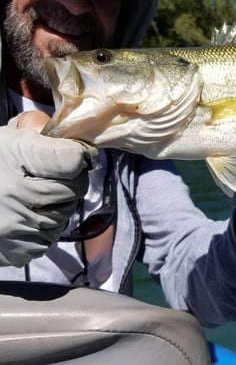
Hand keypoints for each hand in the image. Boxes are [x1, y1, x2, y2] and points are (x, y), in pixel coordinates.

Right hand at [0, 112, 96, 266]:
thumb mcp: (5, 139)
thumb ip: (38, 137)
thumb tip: (74, 145)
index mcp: (14, 154)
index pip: (69, 159)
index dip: (77, 156)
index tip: (75, 156)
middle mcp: (13, 192)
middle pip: (73, 190)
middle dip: (73, 182)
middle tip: (60, 177)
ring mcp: (13, 225)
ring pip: (64, 216)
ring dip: (60, 207)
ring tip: (40, 198)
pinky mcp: (12, 249)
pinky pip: (47, 240)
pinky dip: (44, 229)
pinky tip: (28, 216)